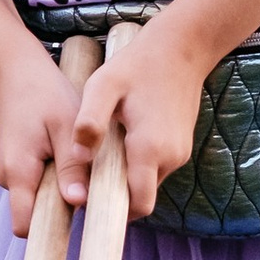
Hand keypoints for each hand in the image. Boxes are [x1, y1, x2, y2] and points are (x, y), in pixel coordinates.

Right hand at [0, 40, 91, 234]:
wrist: (14, 70)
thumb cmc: (42, 93)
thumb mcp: (64, 125)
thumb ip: (71, 165)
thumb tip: (78, 203)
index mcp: (18, 173)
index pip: (27, 227)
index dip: (50, 232)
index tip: (80, 224)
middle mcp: (9, 179)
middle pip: (37, 215)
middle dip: (63, 209)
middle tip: (91, 183)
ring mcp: (12, 173)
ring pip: (40, 199)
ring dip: (62, 189)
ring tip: (81, 161)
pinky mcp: (19, 165)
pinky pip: (40, 184)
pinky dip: (57, 176)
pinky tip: (70, 154)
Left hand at [73, 23, 205, 222]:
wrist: (182, 48)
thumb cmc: (138, 65)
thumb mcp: (104, 86)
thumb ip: (89, 122)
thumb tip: (78, 158)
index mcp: (150, 149)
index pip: (137, 205)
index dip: (112, 211)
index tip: (87, 201)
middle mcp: (170, 158)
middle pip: (140, 197)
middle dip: (114, 195)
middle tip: (86, 175)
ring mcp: (178, 154)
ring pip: (147, 183)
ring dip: (125, 179)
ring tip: (102, 154)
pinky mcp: (180, 147)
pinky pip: (155, 169)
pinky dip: (136, 166)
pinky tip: (120, 142)